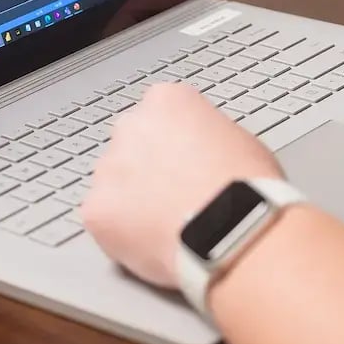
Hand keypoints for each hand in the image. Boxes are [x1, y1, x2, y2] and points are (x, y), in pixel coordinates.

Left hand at [83, 83, 282, 287]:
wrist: (232, 232)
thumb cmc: (247, 190)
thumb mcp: (240, 141)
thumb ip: (206, 136)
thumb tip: (204, 152)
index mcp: (166, 102)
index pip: (159, 114)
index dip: (175, 144)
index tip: (186, 162)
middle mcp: (130, 126)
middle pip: (132, 145)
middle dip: (148, 168)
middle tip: (176, 196)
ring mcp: (108, 167)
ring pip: (114, 183)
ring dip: (134, 201)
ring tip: (170, 225)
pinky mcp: (96, 208)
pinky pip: (104, 219)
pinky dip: (123, 233)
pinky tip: (154, 242)